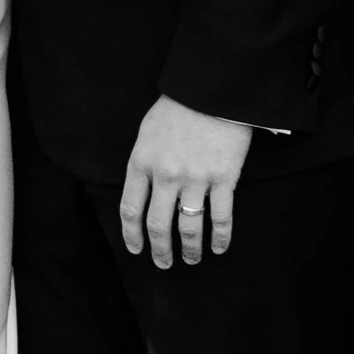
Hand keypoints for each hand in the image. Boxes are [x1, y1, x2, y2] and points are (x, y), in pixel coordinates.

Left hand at [119, 95, 253, 266]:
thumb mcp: (147, 132)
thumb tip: (144, 192)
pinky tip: (219, 248)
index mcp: (142, 162)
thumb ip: (144, 162)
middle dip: (160, 250)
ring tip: (192, 259)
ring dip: (189, 250)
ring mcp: (195, 179)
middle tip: (164, 264)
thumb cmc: (179, 107)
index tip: (137, 249)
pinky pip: (220, 217)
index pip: (130, 209)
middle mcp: (165, 175)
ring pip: (189, 228)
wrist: (213, 89)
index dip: (132, 235)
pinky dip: (220, 237)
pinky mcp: (223, 178)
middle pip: (158, 225)